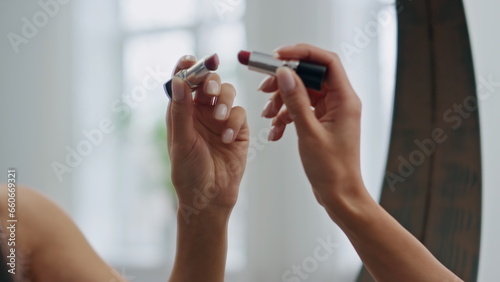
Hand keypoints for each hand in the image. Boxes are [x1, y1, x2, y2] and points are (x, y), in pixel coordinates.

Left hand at [167, 55, 248, 217]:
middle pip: (209, 82)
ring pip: (228, 94)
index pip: (184, 82)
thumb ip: (181, 110)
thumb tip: (177, 80)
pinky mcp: (238, 130)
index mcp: (182, 112)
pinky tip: (227, 138)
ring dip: (225, 101)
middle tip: (211, 88)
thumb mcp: (181, 141)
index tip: (190, 59)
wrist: (210, 199)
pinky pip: (241, 114)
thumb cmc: (188, 173)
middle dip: (211, 80)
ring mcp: (221, 120)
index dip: (187, 68)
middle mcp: (201, 112)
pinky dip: (234, 122)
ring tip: (219, 119)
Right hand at [259, 44, 363, 205]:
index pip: (326, 62)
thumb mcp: (309, 132)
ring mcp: (331, 112)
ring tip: (267, 116)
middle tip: (264, 88)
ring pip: (302, 93)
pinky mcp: (322, 123)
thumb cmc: (331, 169)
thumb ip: (296, 100)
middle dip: (285, 80)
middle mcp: (340, 101)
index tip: (278, 56)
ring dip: (282, 101)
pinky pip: (301, 109)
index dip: (302, 53)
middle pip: (310, 76)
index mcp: (345, 99)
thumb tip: (284, 73)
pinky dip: (285, 117)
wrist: (339, 195)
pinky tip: (275, 132)